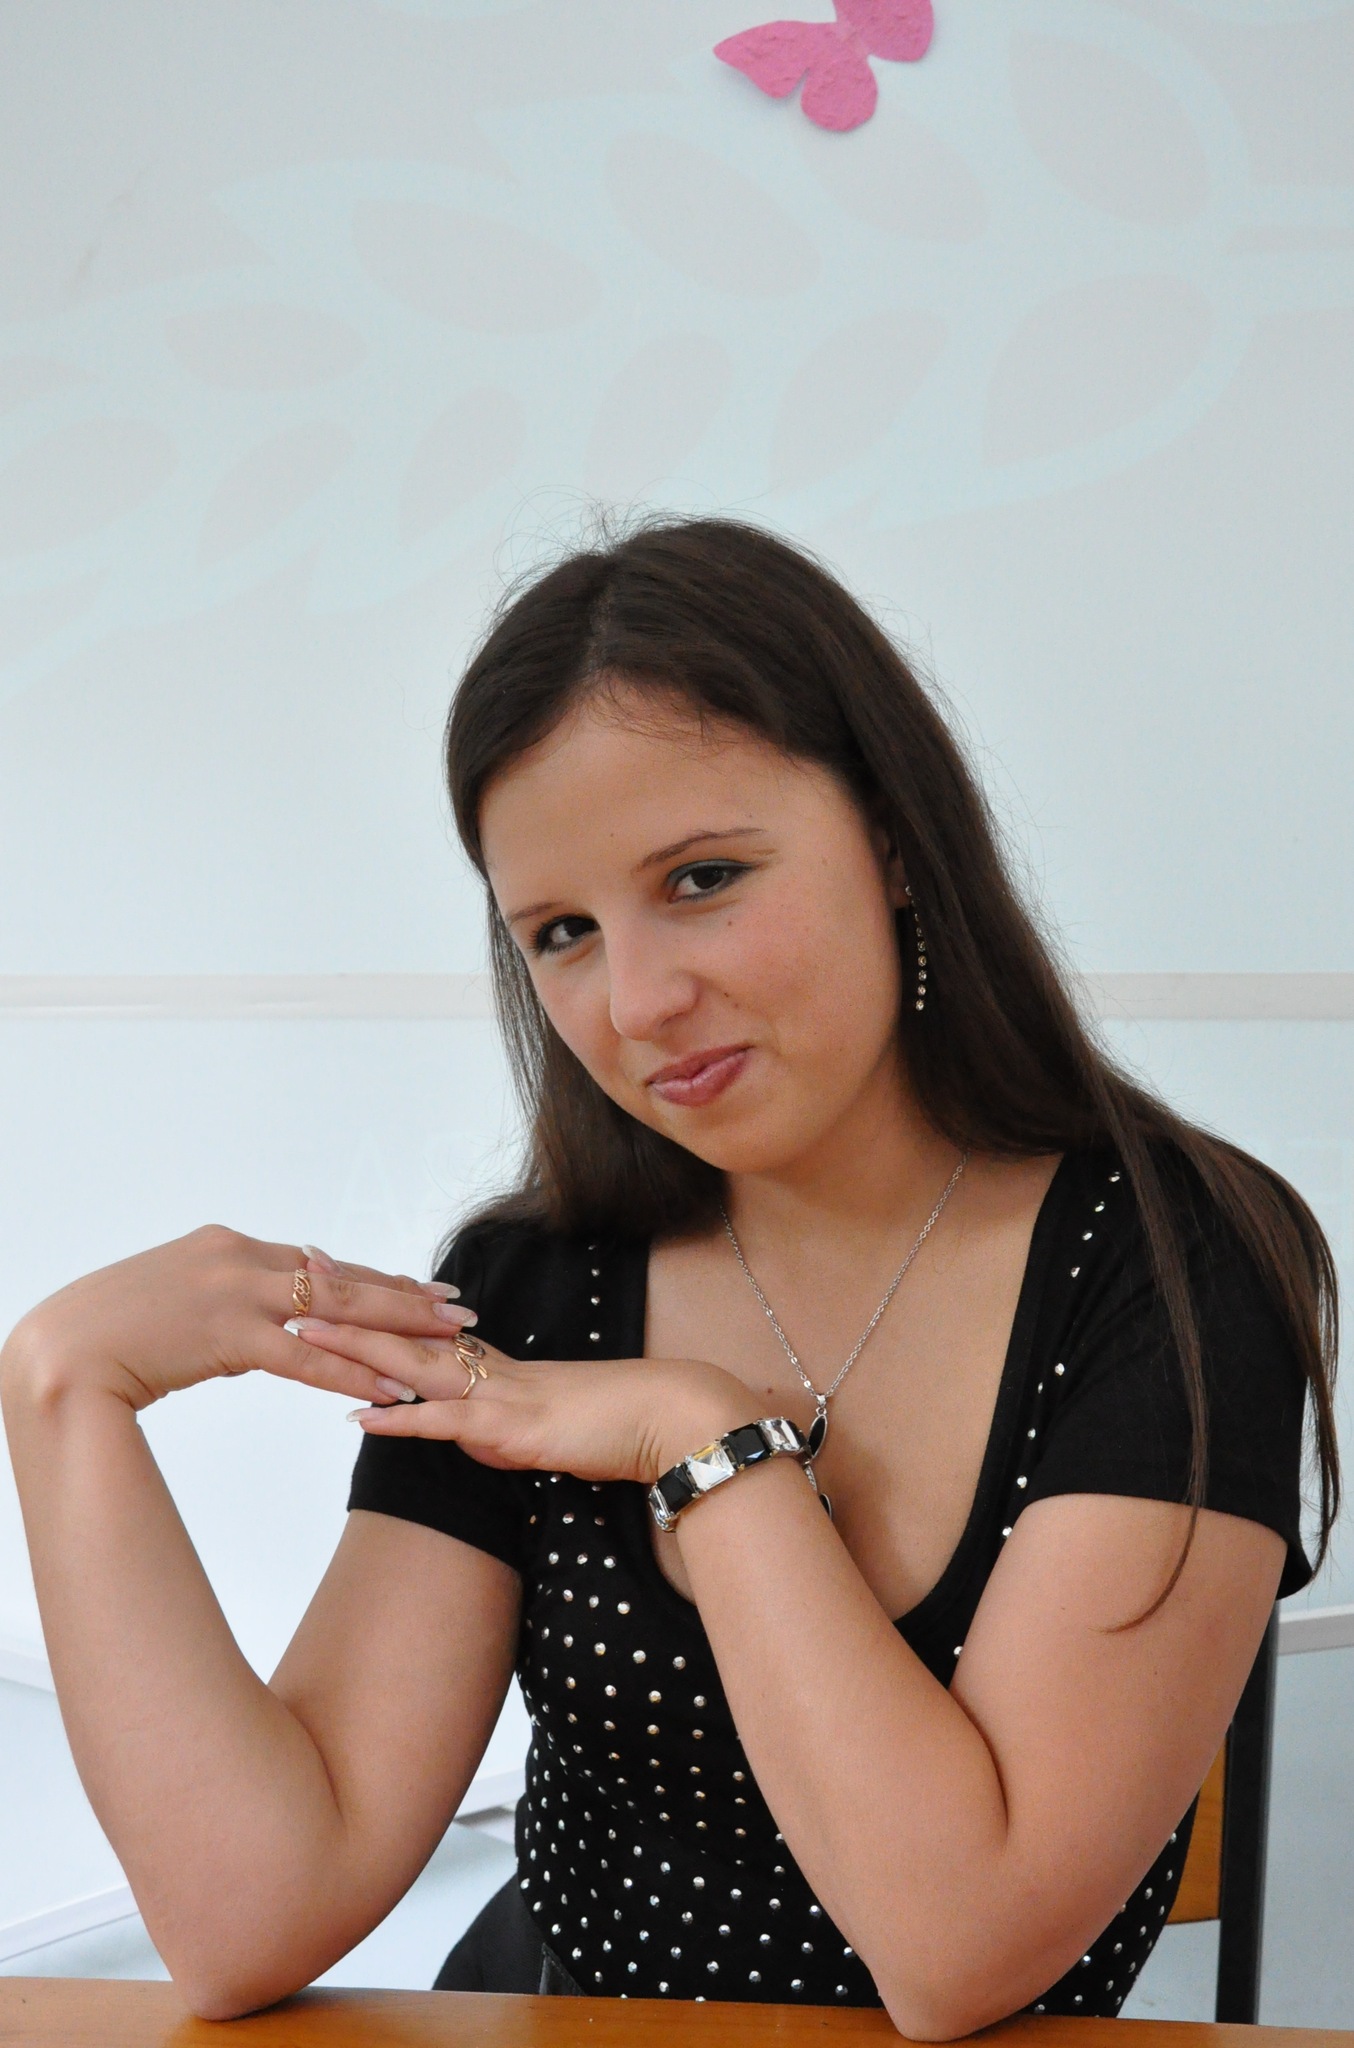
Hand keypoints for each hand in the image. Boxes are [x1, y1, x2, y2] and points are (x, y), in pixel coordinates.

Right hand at [0, 1230, 477, 1413]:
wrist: (63, 1349)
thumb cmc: (111, 1330)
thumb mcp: (178, 1301)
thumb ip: (226, 1304)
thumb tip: (262, 1328)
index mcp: (232, 1246)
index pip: (322, 1264)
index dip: (376, 1277)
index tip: (421, 1285)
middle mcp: (242, 1259)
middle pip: (344, 1279)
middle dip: (406, 1296)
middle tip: (458, 1308)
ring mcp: (236, 1294)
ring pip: (338, 1313)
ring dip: (397, 1331)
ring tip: (446, 1347)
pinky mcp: (227, 1336)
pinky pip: (306, 1358)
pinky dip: (353, 1374)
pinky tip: (391, 1389)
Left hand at [287, 1318, 757, 1487]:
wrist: (669, 1420)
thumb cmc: (616, 1427)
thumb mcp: (542, 1432)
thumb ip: (498, 1431)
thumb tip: (468, 1436)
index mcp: (493, 1367)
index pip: (419, 1329)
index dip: (370, 1305)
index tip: (325, 1279)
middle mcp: (487, 1369)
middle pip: (402, 1333)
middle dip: (342, 1308)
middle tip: (291, 1275)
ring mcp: (498, 1393)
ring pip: (411, 1365)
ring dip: (353, 1350)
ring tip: (298, 1333)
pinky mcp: (511, 1426)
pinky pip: (446, 1421)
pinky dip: (400, 1418)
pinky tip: (360, 1415)